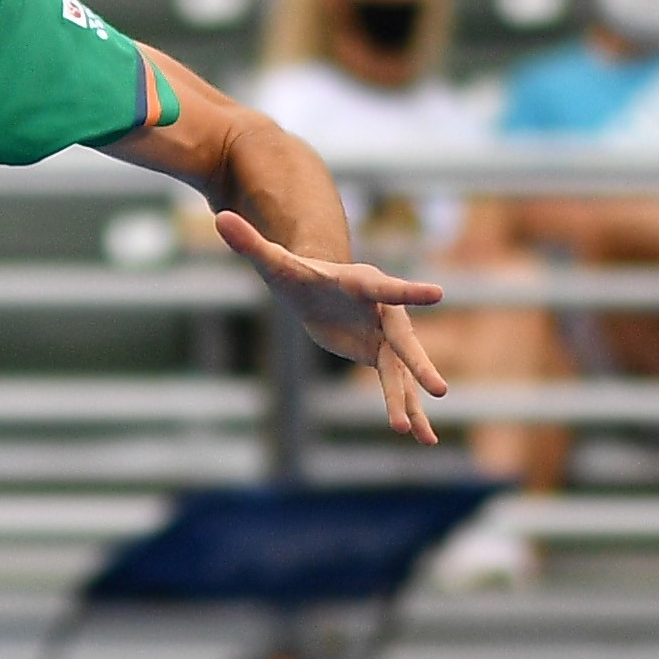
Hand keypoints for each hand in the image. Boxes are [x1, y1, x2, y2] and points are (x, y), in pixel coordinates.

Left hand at [213, 209, 447, 444]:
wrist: (315, 289)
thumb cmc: (297, 272)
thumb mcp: (272, 261)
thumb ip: (251, 242)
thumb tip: (220, 219)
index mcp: (363, 284)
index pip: (387, 288)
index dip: (408, 292)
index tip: (437, 294)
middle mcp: (385, 311)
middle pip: (404, 342)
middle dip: (419, 366)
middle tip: (438, 389)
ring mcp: (387, 337)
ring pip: (402, 374)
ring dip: (411, 404)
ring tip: (424, 439)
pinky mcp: (380, 357)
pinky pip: (397, 387)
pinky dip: (407, 411)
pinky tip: (422, 439)